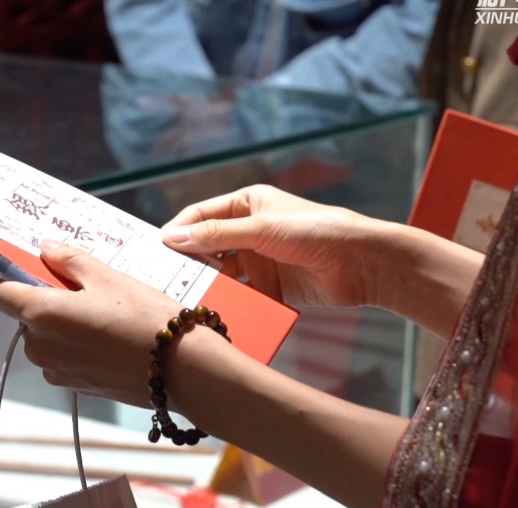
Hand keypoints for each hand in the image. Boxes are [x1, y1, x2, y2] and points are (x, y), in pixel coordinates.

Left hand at [0, 239, 228, 407]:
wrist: (182, 370)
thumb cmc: (145, 316)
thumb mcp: (108, 277)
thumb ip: (69, 260)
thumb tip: (43, 248)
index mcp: (41, 314)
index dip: (11, 278)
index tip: (36, 271)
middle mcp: (40, 347)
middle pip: (26, 317)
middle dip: (48, 303)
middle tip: (89, 292)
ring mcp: (57, 372)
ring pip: (46, 340)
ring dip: (64, 327)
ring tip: (106, 317)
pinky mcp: (76, 388)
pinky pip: (65, 360)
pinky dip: (80, 348)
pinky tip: (113, 341)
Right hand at [161, 184, 384, 307]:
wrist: (362, 262)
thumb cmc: (315, 230)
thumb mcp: (261, 228)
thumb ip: (217, 235)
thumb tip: (172, 238)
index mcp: (246, 204)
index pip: (200, 216)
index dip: (178, 231)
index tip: (156, 251)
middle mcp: (249, 231)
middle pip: (207, 247)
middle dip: (188, 262)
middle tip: (163, 280)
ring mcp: (260, 261)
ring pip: (222, 274)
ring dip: (208, 285)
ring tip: (185, 299)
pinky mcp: (271, 288)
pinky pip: (242, 296)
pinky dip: (229, 303)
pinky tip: (214, 313)